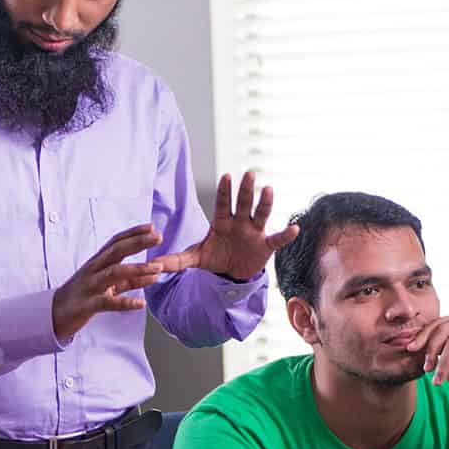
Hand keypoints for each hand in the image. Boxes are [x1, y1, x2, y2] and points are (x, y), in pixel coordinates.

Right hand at [52, 224, 165, 340]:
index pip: (116, 242)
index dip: (133, 233)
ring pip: (114, 273)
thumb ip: (130, 279)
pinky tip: (141, 303)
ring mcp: (90, 286)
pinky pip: (108, 303)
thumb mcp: (107, 284)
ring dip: (137, 269)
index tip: (151, 227)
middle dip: (137, 242)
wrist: (54, 313)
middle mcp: (93, 270)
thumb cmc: (83, 295)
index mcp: (97, 262)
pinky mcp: (87, 305)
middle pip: (116, 251)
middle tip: (158, 236)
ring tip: (157, 268)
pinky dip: (125, 303)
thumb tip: (155, 273)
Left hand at [156, 172, 297, 282]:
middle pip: (242, 203)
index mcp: (222, 222)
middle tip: (248, 174)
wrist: (232, 274)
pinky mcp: (265, 246)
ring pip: (260, 214)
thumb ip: (176, 260)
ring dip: (265, 203)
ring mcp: (254, 232)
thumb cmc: (214, 258)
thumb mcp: (195, 258)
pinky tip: (295, 228)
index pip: (222, 203)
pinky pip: (277, 239)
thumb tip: (153, 265)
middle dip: (244, 190)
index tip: (226, 176)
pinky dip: (286, 234)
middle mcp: (239, 223)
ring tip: (268, 189)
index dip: (224, 191)